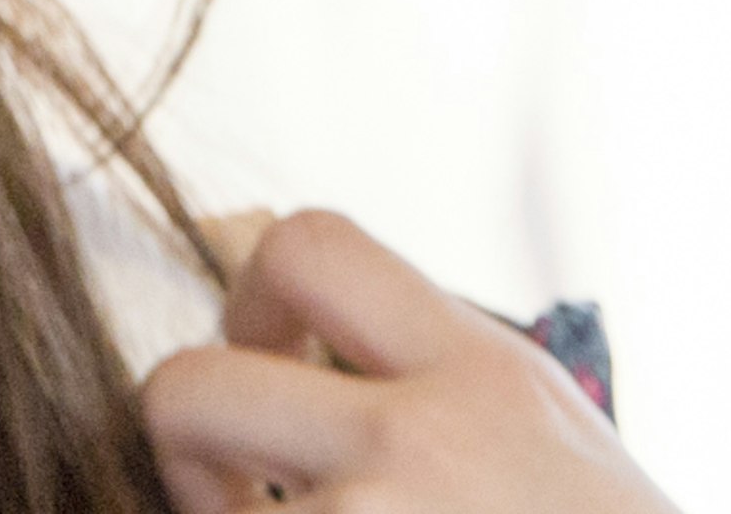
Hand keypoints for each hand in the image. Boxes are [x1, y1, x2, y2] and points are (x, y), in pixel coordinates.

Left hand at [135, 210, 681, 513]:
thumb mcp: (549, 428)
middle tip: (227, 490)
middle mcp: (421, 441)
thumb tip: (300, 351)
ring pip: (200, 512)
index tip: (269, 365)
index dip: (249, 298)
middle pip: (188, 384)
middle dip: (181, 443)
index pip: (306, 243)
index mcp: (481, 369)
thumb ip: (439, 376)